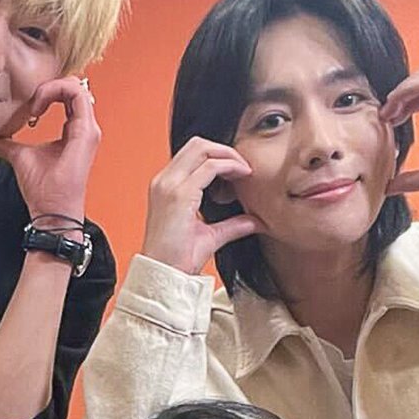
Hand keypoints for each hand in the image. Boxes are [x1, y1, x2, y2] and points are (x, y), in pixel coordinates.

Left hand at [0, 76, 98, 221]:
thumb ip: (9, 144)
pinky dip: (55, 92)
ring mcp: (88, 129)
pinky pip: (77, 95)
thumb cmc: (42, 190)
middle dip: (48, 86)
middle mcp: (85, 127)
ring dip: (50, 87)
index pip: (66, 96)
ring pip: (76, 87)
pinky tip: (38, 107)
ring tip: (34, 103)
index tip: (29, 107)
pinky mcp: (86, 132)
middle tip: (31, 100)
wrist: (50, 210)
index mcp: (74, 130)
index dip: (47, 92)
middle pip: (72, 87)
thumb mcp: (20, 158)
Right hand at [142, 137, 263, 273]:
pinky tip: (242, 175)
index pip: (193, 155)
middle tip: (244, 166)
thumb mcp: (209, 235)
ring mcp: (169, 186)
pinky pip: (210, 167)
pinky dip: (229, 166)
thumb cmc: (178, 259)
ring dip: (228, 155)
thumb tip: (254, 221)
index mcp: (166, 187)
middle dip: (224, 150)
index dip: (218, 156)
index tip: (238, 171)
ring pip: (202, 148)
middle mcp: (164, 181)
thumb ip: (231, 225)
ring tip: (245, 170)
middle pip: (197, 144)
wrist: (165, 274)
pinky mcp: (180, 195)